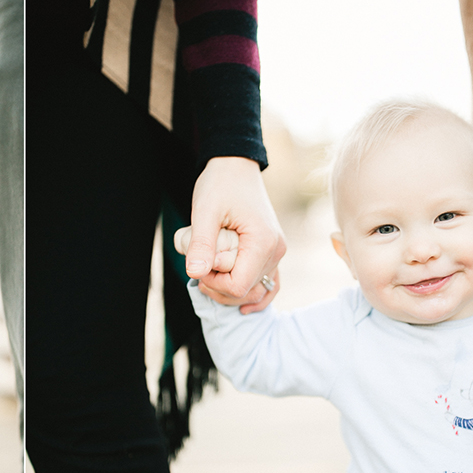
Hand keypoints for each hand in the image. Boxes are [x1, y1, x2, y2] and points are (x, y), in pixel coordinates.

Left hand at [183, 156, 285, 311]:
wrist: (235, 167)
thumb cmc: (220, 184)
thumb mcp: (205, 212)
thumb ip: (201, 244)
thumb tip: (196, 274)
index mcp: (263, 242)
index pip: (239, 285)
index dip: (214, 284)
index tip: (198, 267)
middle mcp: (276, 251)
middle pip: (247, 291)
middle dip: (219, 288)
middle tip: (200, 269)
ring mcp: (276, 253)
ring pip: (256, 291)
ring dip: (231, 290)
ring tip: (211, 275)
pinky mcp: (271, 252)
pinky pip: (269, 284)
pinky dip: (253, 295)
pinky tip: (240, 305)